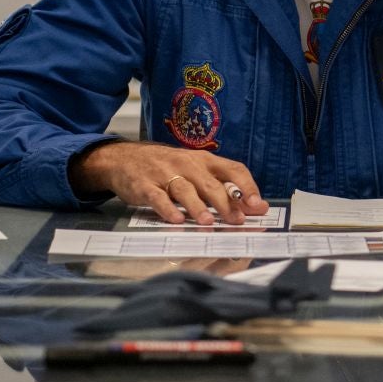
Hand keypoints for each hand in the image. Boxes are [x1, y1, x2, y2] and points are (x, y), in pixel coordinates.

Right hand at [71, 141, 266, 224]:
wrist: (124, 158)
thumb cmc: (168, 167)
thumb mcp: (196, 171)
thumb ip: (222, 187)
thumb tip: (252, 207)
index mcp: (205, 160)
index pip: (233, 169)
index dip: (247, 187)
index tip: (257, 205)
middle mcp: (188, 165)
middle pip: (211, 184)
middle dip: (226, 203)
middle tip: (237, 220)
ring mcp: (165, 174)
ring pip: (185, 190)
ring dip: (198, 207)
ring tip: (208, 222)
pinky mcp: (144, 185)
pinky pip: (158, 197)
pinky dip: (167, 209)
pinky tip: (176, 220)